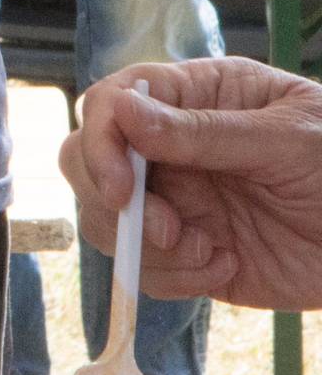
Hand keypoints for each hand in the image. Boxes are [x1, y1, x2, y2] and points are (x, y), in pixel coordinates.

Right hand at [59, 58, 321, 310]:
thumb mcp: (288, 139)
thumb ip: (205, 131)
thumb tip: (124, 112)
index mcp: (195, 96)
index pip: (113, 102)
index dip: (102, 142)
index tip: (121, 188)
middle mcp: (171, 146)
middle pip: (86, 160)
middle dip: (110, 200)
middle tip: (168, 230)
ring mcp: (175, 201)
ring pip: (105, 220)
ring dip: (145, 247)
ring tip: (209, 252)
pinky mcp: (185, 253)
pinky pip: (142, 269)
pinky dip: (171, 278)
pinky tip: (223, 268)